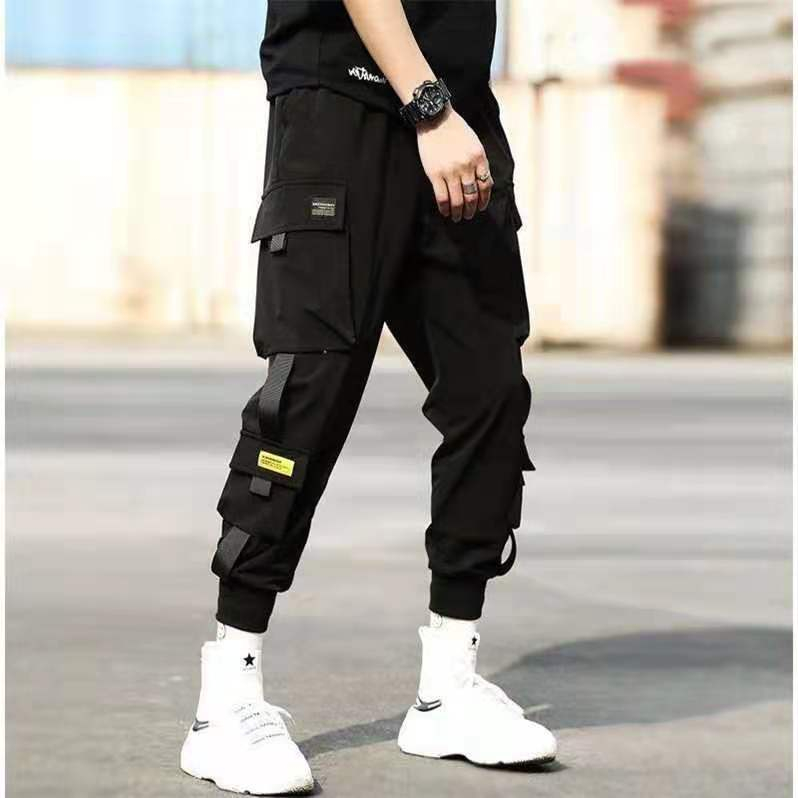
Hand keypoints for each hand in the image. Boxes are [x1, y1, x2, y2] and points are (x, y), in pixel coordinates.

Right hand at [417, 107, 492, 221]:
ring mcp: (450, 171)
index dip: (484, 200)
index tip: (481, 207)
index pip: (486, 185)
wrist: (435, 119)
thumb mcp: (475, 144)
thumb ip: (480, 163)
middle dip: (472, 209)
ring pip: (457, 200)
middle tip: (469, 215)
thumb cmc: (456, 130)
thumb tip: (484, 183)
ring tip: (457, 217)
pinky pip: (442, 197)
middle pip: (472, 196)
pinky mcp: (435, 174)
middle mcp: (466, 166)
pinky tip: (445, 212)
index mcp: (479, 158)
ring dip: (458, 212)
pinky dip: (445, 208)